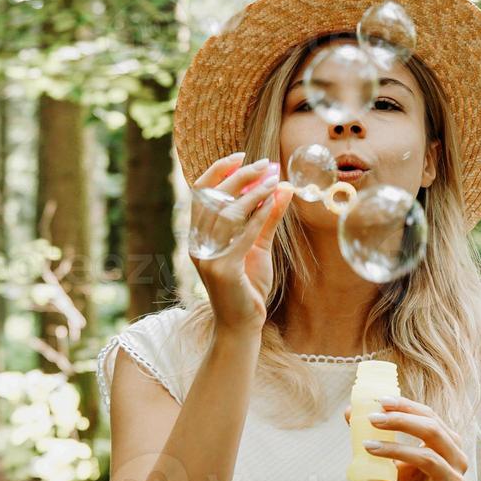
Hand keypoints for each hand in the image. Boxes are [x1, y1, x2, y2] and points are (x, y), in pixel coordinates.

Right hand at [189, 151, 293, 336]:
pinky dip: (257, 215)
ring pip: (226, 213)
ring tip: (272, 178)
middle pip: (213, 197)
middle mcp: (197, 243)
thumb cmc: (247, 285)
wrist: (242, 324)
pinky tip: (273, 202)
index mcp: (198, 234)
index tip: (242, 155)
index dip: (219, 170)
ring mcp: (207, 257)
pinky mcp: (222, 270)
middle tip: (265, 163)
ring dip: (251, 192)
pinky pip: (240, 235)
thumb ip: (267, 217)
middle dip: (240, 176)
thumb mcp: (258, 245)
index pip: (200, 192)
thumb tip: (283, 185)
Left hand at [345, 396, 468, 480]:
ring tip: (367, 447)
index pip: (430, 417)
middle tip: (372, 419)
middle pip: (433, 432)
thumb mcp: (393, 465)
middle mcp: (458, 461)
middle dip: (401, 422)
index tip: (380, 401)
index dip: (406, 406)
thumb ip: (378, 441)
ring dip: (394, 450)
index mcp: (449, 445)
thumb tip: (350, 414)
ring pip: (428, 459)